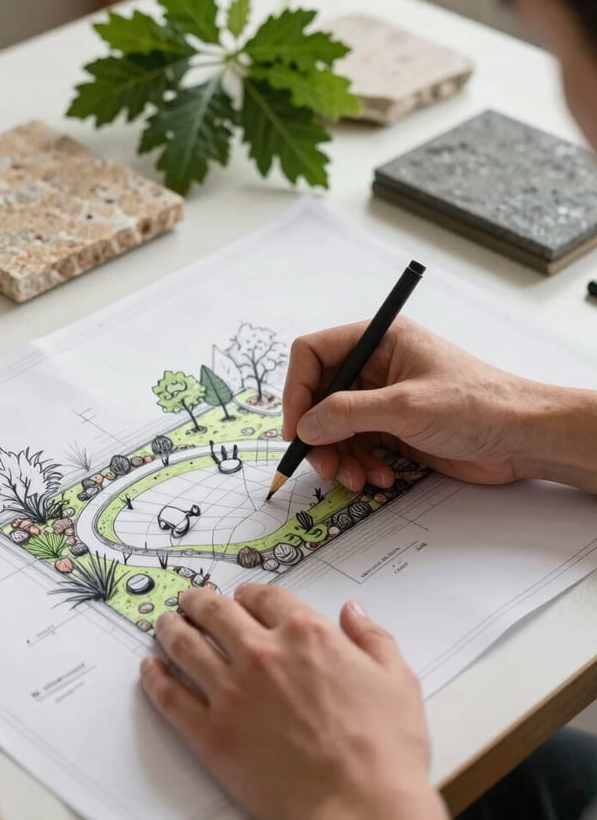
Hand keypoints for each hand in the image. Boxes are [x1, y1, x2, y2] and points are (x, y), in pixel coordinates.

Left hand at [141, 586, 457, 819]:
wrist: (361, 806)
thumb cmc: (384, 749)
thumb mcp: (396, 679)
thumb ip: (373, 638)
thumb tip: (354, 612)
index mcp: (306, 633)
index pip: (264, 596)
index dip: (248, 592)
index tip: (241, 595)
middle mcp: (263, 653)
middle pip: (217, 612)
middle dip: (199, 600)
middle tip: (190, 599)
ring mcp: (232, 692)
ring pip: (186, 645)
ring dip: (171, 628)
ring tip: (164, 622)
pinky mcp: (212, 733)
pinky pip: (170, 697)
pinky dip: (154, 677)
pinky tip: (149, 668)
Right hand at [282, 316, 551, 490]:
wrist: (524, 438)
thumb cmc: (477, 405)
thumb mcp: (405, 407)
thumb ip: (347, 413)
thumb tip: (305, 426)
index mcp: (379, 340)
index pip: (314, 353)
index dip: (297, 390)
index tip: (296, 429)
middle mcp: (377, 366)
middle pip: (320, 396)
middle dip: (319, 434)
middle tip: (324, 466)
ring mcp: (384, 399)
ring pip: (335, 427)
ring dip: (339, 457)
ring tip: (356, 479)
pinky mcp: (394, 429)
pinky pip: (357, 446)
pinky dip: (359, 465)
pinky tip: (379, 478)